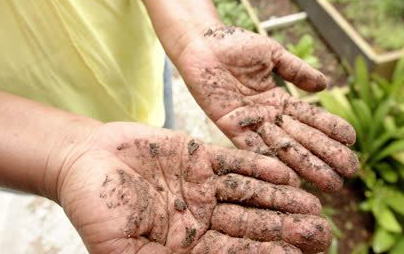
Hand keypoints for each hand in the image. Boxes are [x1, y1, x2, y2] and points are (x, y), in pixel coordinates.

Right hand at [58, 122, 330, 252]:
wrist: (85, 159)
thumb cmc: (95, 206)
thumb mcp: (120, 247)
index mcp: (187, 245)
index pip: (232, 252)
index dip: (261, 253)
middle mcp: (202, 218)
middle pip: (250, 224)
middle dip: (283, 226)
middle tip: (318, 228)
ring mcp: (205, 187)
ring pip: (250, 193)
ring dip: (280, 198)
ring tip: (311, 201)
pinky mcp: (202, 158)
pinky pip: (235, 162)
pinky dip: (258, 166)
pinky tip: (284, 172)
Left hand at [176, 26, 358, 191]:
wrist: (203, 43)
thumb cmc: (235, 44)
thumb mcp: (273, 55)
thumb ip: (297, 71)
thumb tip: (324, 86)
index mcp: (278, 100)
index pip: (310, 118)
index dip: (331, 129)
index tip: (352, 142)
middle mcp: (266, 116)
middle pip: (301, 138)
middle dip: (326, 155)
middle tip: (349, 173)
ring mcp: (249, 123)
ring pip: (282, 147)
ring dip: (306, 165)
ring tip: (329, 181)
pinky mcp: (229, 125)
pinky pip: (252, 146)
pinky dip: (270, 162)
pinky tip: (290, 178)